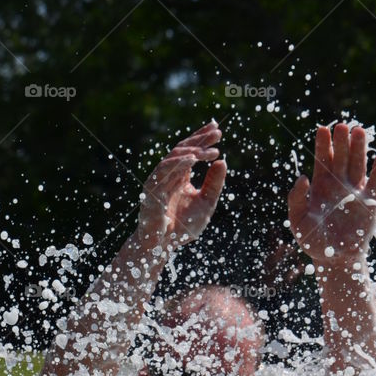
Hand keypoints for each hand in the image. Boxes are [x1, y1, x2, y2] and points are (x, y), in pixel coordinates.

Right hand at [137, 120, 226, 250]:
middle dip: (200, 140)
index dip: (202, 138)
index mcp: (180, 176)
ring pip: (174, 157)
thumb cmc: (182, 227)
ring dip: (192, 152)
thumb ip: (214, 184)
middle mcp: (169, 174)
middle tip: (217, 134)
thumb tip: (223, 161)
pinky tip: (192, 160)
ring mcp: (159, 180)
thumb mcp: (206, 203)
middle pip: (183, 149)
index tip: (217, 129)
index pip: (190, 151)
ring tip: (209, 151)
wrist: (162, 246)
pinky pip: (163, 171)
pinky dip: (178, 164)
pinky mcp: (151, 189)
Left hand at [288, 123, 375, 266]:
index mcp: (321, 185)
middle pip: (342, 156)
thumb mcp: (297, 221)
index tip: (322, 129)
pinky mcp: (371, 201)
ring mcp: (356, 190)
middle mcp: (339, 183)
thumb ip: (295, 199)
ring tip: (359, 132)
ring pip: (359, 163)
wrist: (335, 260)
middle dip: (342, 141)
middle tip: (342, 126)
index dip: (323, 144)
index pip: (323, 159)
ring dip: (360, 148)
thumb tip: (302, 177)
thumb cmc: (314, 241)